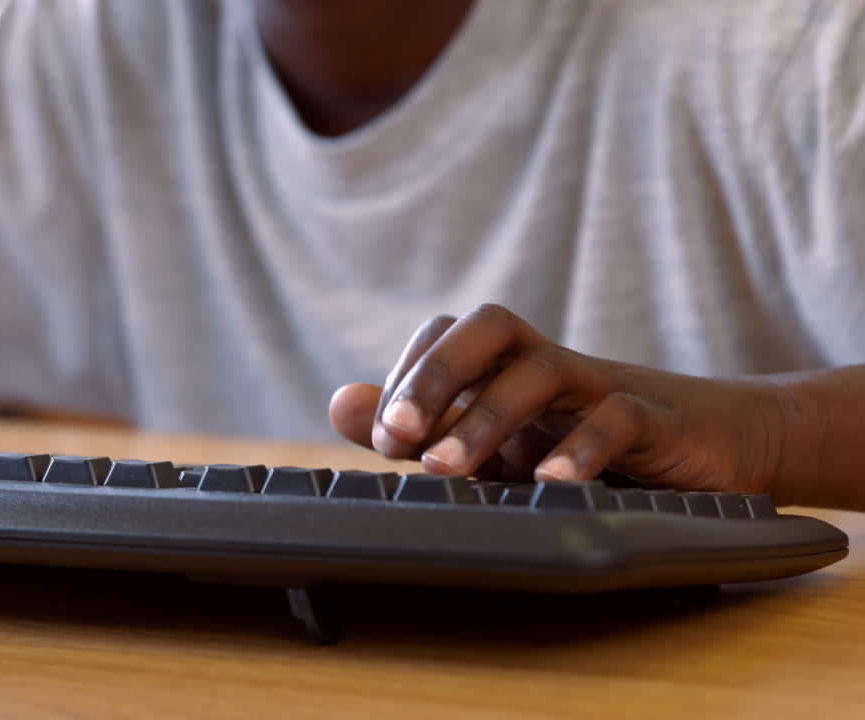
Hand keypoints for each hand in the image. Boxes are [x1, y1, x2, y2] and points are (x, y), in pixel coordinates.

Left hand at [329, 304, 795, 498]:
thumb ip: (420, 426)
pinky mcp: (655, 421)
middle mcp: (548, 365)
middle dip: (433, 377)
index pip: (446, 334)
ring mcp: (601, 387)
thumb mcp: (497, 444)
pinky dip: (579, 448)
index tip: (382, 438)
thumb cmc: (589, 444)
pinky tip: (547, 484)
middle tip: (394, 439)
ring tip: (447, 471)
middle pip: (489, 327)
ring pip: (540, 370)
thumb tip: (339, 402)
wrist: (715, 446)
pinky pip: (616, 417)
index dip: (407, 375)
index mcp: (508, 366)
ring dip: (485, 418)